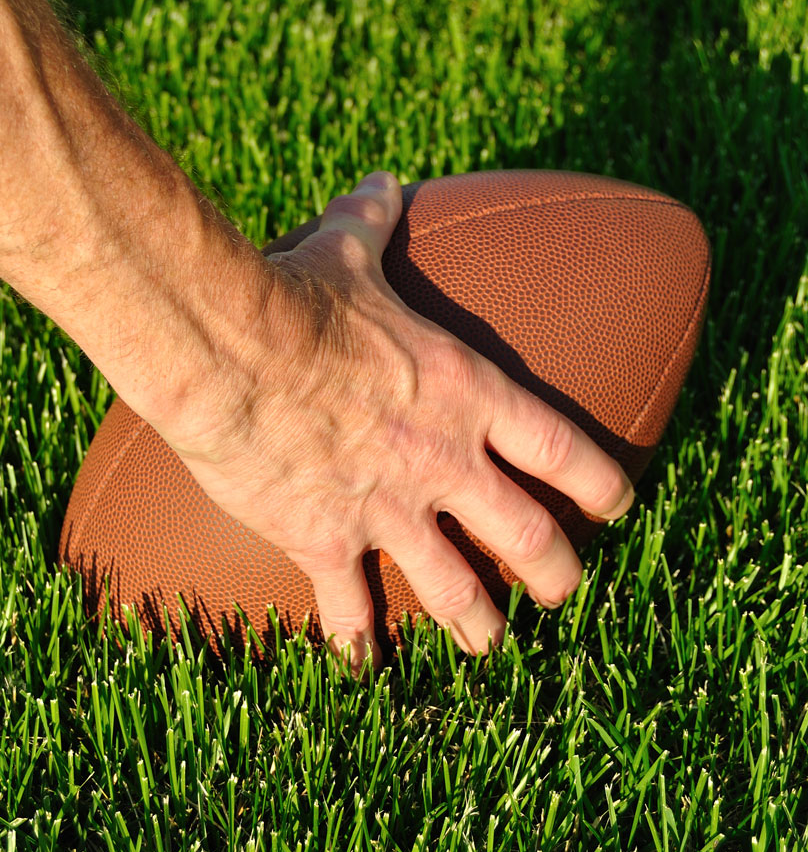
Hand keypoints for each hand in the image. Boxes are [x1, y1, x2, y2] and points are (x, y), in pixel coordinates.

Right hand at [175, 171, 633, 671]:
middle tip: (563, 592)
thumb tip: (381, 183)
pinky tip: (366, 668)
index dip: (597, 482)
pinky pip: (350, 608)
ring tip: (491, 646)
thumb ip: (374, 221)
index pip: (558, 449)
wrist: (235, 352)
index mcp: (465, 394)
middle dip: (553, 572)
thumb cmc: (298, 296)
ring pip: (454, 587)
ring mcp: (389, 510)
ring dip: (478, 623)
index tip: (617, 506)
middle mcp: (443, 463)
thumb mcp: (347, 249)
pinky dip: (359, 643)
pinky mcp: (326, 542)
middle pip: (524, 534)